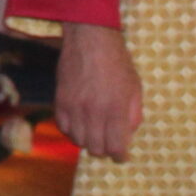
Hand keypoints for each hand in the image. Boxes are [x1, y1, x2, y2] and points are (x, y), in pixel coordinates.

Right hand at [56, 22, 142, 160]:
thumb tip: (128, 135)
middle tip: (109, 143)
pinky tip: (80, 123)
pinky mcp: (60, 101)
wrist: (90, 39)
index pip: (115, 148)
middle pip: (96, 149)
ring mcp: (74, 107)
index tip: (121, 155)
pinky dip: (72, 130)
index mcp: (115, 109)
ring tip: (94, 132)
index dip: (119, 156)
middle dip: (105, 150)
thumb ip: (133, 114)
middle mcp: (93, 112)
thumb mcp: (135, 87)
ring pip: (78, 141)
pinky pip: (64, 128)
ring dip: (88, 140)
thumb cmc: (117, 61)